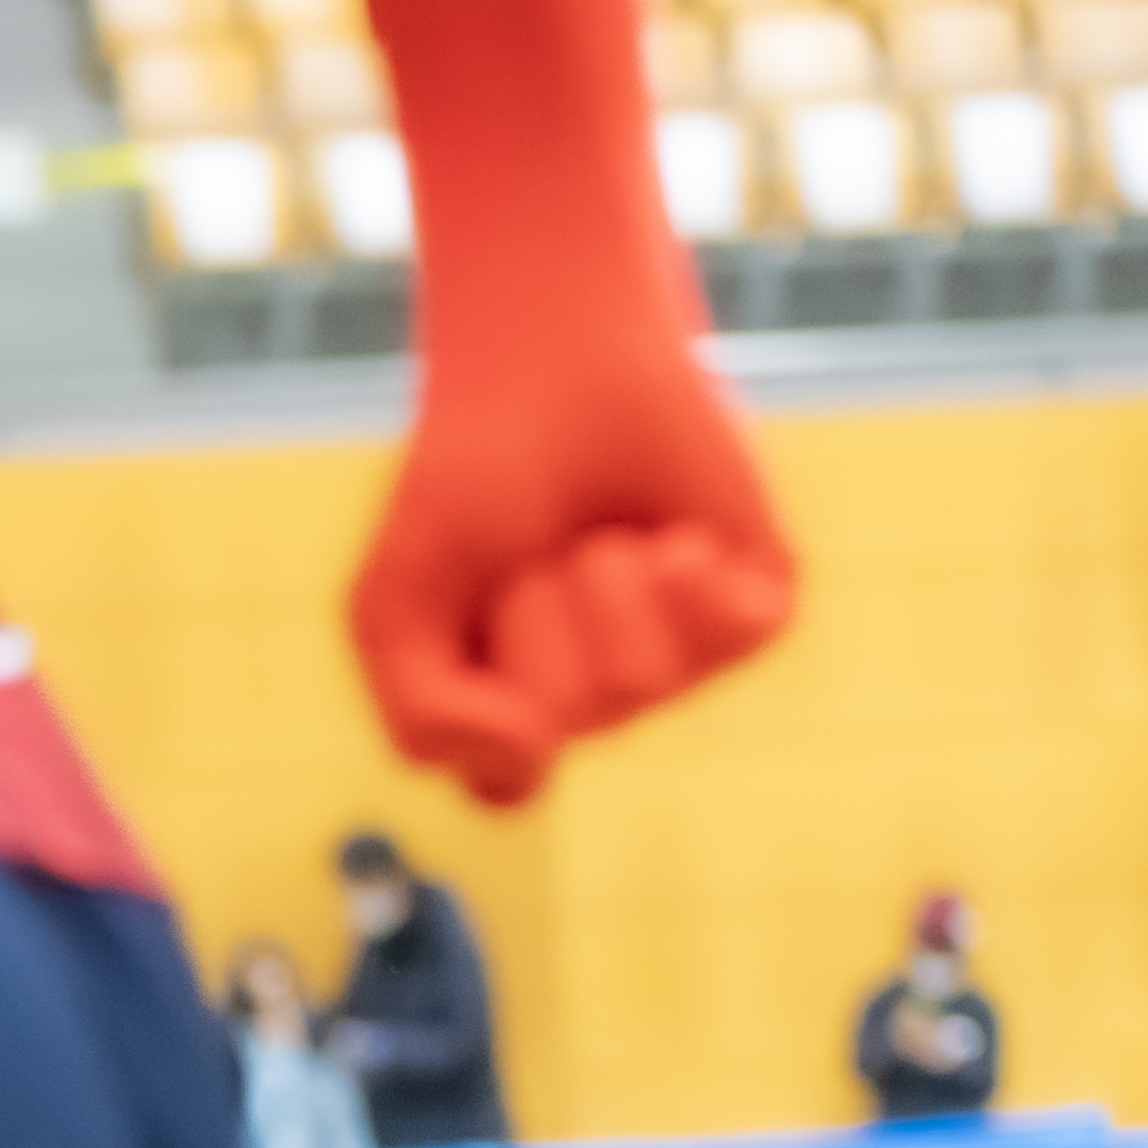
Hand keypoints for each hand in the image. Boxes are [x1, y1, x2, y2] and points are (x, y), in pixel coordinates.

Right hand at [350, 344, 795, 809]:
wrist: (552, 364)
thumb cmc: (467, 484)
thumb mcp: (391, 611)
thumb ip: (423, 719)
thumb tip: (542, 753)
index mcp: (514, 722)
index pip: (506, 783)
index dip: (476, 699)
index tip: (461, 610)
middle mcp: (602, 705)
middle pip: (566, 720)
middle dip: (532, 614)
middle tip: (529, 549)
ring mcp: (683, 664)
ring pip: (643, 681)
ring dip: (600, 583)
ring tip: (597, 532)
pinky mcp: (755, 610)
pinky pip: (727, 636)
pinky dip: (683, 570)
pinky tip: (665, 529)